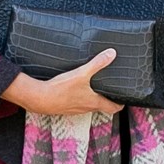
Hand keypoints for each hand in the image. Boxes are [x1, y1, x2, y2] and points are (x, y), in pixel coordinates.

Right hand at [2, 49, 124, 115]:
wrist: (38, 99)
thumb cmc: (60, 89)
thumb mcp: (81, 73)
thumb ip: (97, 63)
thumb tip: (112, 54)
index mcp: (94, 102)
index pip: (113, 108)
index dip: (120, 104)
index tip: (124, 99)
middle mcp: (85, 109)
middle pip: (101, 106)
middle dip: (108, 99)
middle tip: (112, 91)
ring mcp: (74, 110)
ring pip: (88, 105)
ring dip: (94, 98)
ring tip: (96, 88)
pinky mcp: (64, 108)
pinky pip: (76, 104)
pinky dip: (80, 98)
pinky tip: (76, 89)